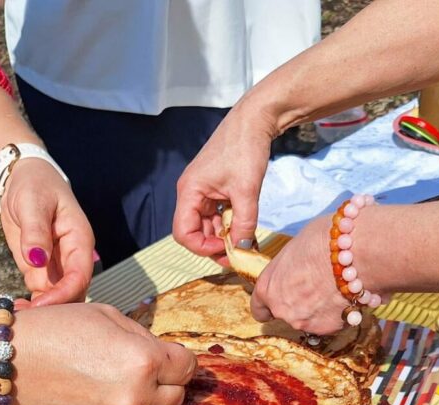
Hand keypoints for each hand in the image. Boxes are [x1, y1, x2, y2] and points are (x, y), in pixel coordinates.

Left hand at [0, 159, 94, 305]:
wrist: (20, 179)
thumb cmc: (32, 184)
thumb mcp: (32, 201)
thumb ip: (35, 231)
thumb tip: (36, 259)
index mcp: (79, 240)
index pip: (80, 275)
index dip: (63, 294)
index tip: (41, 305)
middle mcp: (73, 258)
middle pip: (73, 294)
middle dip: (53, 308)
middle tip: (25, 316)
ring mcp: (57, 267)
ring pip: (58, 300)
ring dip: (41, 311)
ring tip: (15, 316)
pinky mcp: (41, 272)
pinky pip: (41, 296)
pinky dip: (31, 305)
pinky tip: (14, 308)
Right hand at [12, 303, 196, 404]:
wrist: (12, 363)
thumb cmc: (58, 330)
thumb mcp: (109, 316)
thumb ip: (144, 338)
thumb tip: (164, 354)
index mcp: (144, 361)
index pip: (188, 366)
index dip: (179, 357)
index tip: (169, 353)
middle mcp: (137, 396)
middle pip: (177, 395)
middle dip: (168, 380)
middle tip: (148, 365)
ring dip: (144, 394)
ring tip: (112, 373)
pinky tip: (97, 388)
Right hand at [173, 102, 274, 258]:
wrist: (255, 120)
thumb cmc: (245, 149)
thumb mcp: (246, 191)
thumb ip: (244, 224)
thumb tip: (242, 249)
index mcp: (189, 191)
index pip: (183, 233)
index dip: (202, 247)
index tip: (226, 247)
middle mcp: (191, 192)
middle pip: (195, 231)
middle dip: (215, 245)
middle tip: (239, 251)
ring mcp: (202, 190)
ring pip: (208, 224)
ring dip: (224, 236)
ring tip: (246, 241)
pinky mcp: (214, 188)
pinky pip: (217, 214)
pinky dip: (230, 224)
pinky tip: (245, 228)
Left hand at [250, 214, 346, 333]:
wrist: (355, 251)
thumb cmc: (322, 241)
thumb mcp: (293, 249)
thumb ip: (288, 268)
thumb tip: (296, 269)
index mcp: (268, 288)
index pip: (259, 309)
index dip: (269, 306)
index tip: (275, 304)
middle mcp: (283, 310)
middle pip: (286, 314)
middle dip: (299, 304)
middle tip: (315, 286)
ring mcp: (306, 322)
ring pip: (310, 320)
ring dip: (319, 309)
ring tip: (334, 288)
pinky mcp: (330, 328)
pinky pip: (332, 323)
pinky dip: (338, 313)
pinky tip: (346, 295)